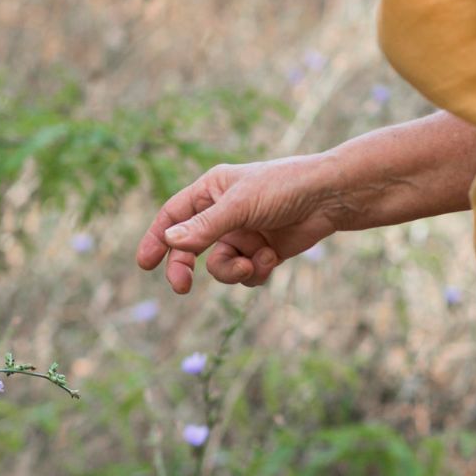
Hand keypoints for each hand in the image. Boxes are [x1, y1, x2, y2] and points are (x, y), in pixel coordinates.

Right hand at [134, 156, 340, 294]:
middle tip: (182, 287)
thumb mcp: (240, 206)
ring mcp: (243, 234)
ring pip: (219, 266)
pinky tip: (271, 259)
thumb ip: (205, 227)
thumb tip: (171, 242)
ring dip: (232, 270)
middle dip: (185, 268)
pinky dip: (255, 272)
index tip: (145, 264)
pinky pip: (245, 274)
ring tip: (253, 262)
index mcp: (211, 191)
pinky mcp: (262, 252)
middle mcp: (223, 213)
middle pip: (189, 248)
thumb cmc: (284, 188)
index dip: (157, 239)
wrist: (330, 198)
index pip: (173, 216)